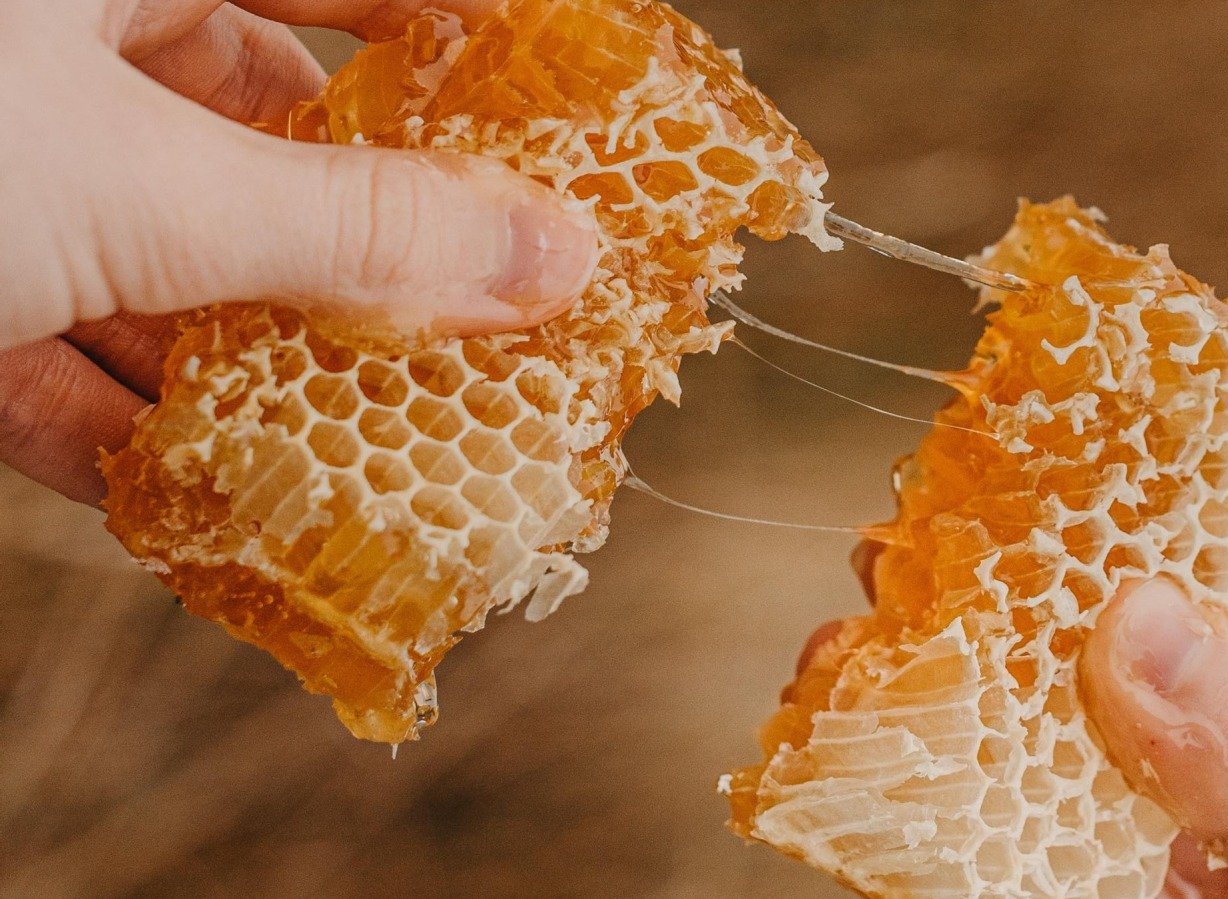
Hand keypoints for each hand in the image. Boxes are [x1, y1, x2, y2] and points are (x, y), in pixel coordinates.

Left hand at [0, 0, 597, 503]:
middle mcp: (56, 49)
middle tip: (469, 326)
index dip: (469, 50)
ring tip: (354, 442)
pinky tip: (195, 488)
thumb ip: (351, 228)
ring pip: (160, 262)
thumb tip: (545, 253)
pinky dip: (119, 426)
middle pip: (258, 144)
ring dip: (243, 371)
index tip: (567, 139)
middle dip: (355, 258)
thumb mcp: (140, 184)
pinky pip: (52, 351)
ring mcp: (5, 165)